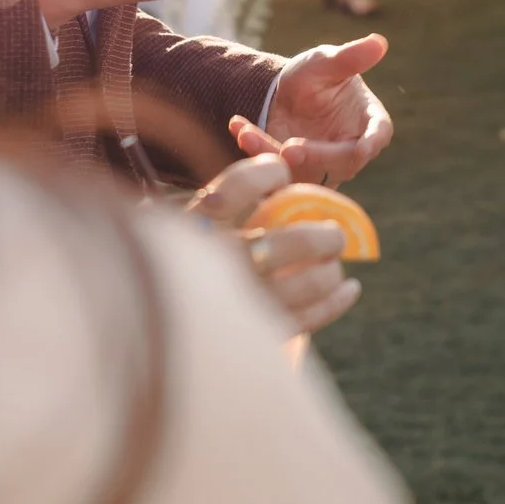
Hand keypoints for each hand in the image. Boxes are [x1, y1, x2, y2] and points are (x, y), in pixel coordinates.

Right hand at [188, 153, 360, 334]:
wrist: (154, 330)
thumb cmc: (181, 263)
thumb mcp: (186, 228)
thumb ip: (223, 203)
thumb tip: (280, 170)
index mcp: (197, 230)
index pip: (238, 187)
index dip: (266, 173)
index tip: (280, 173)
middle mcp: (219, 264)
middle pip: (292, 243)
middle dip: (325, 235)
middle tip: (334, 233)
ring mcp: (240, 302)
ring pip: (308, 283)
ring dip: (331, 270)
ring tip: (333, 263)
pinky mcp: (258, 334)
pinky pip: (311, 319)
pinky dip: (336, 302)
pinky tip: (351, 289)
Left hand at [227, 33, 392, 186]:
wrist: (280, 94)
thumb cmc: (313, 75)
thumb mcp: (326, 62)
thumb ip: (350, 57)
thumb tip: (379, 42)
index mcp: (369, 123)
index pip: (378, 136)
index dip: (371, 143)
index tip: (362, 148)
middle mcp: (349, 151)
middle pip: (341, 163)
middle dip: (315, 157)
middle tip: (288, 149)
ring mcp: (323, 168)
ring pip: (304, 171)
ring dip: (274, 154)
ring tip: (247, 133)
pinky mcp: (294, 175)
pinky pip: (276, 172)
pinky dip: (255, 151)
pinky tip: (238, 127)